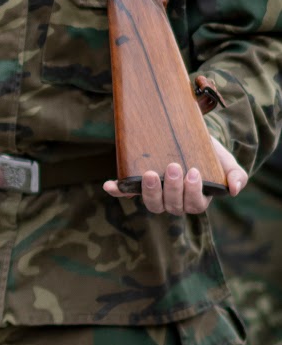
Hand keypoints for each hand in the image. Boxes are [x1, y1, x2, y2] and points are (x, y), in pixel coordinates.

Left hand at [104, 136, 244, 216]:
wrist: (190, 138)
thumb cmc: (210, 153)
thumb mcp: (226, 161)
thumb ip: (235, 175)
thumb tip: (235, 190)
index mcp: (196, 199)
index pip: (194, 205)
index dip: (192, 192)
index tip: (193, 172)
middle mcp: (174, 201)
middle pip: (172, 206)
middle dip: (172, 188)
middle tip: (173, 166)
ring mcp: (156, 193)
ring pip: (152, 203)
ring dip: (149, 191)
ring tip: (149, 173)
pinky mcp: (139, 184)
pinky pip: (127, 192)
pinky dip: (118, 190)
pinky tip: (109, 185)